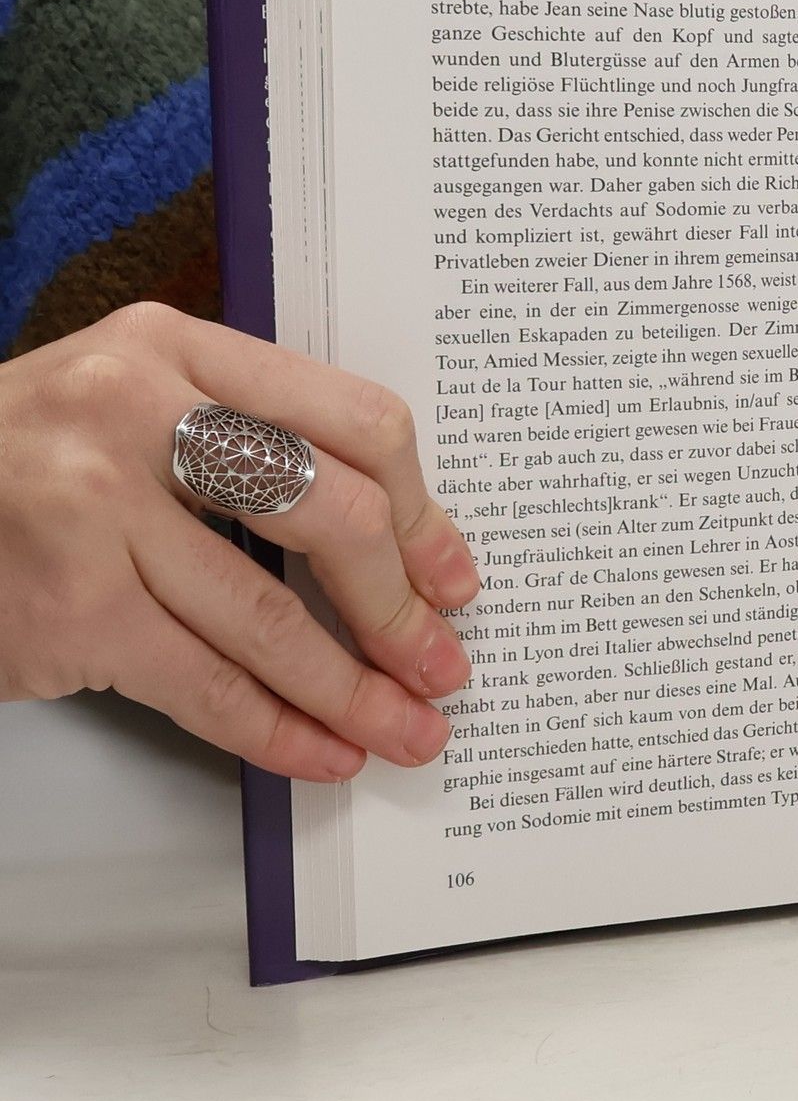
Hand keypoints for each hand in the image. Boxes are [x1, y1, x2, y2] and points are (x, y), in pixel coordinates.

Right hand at [0, 303, 480, 780]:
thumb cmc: (27, 458)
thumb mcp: (136, 402)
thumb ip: (252, 438)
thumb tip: (397, 544)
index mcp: (178, 347)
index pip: (356, 420)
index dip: (423, 511)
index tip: (452, 575)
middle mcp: (137, 413)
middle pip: (333, 515)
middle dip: (402, 609)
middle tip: (443, 663)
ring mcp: (94, 510)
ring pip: (271, 619)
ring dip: (355, 691)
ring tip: (405, 728)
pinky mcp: (66, 605)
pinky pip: (202, 684)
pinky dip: (274, 731)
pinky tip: (321, 753)